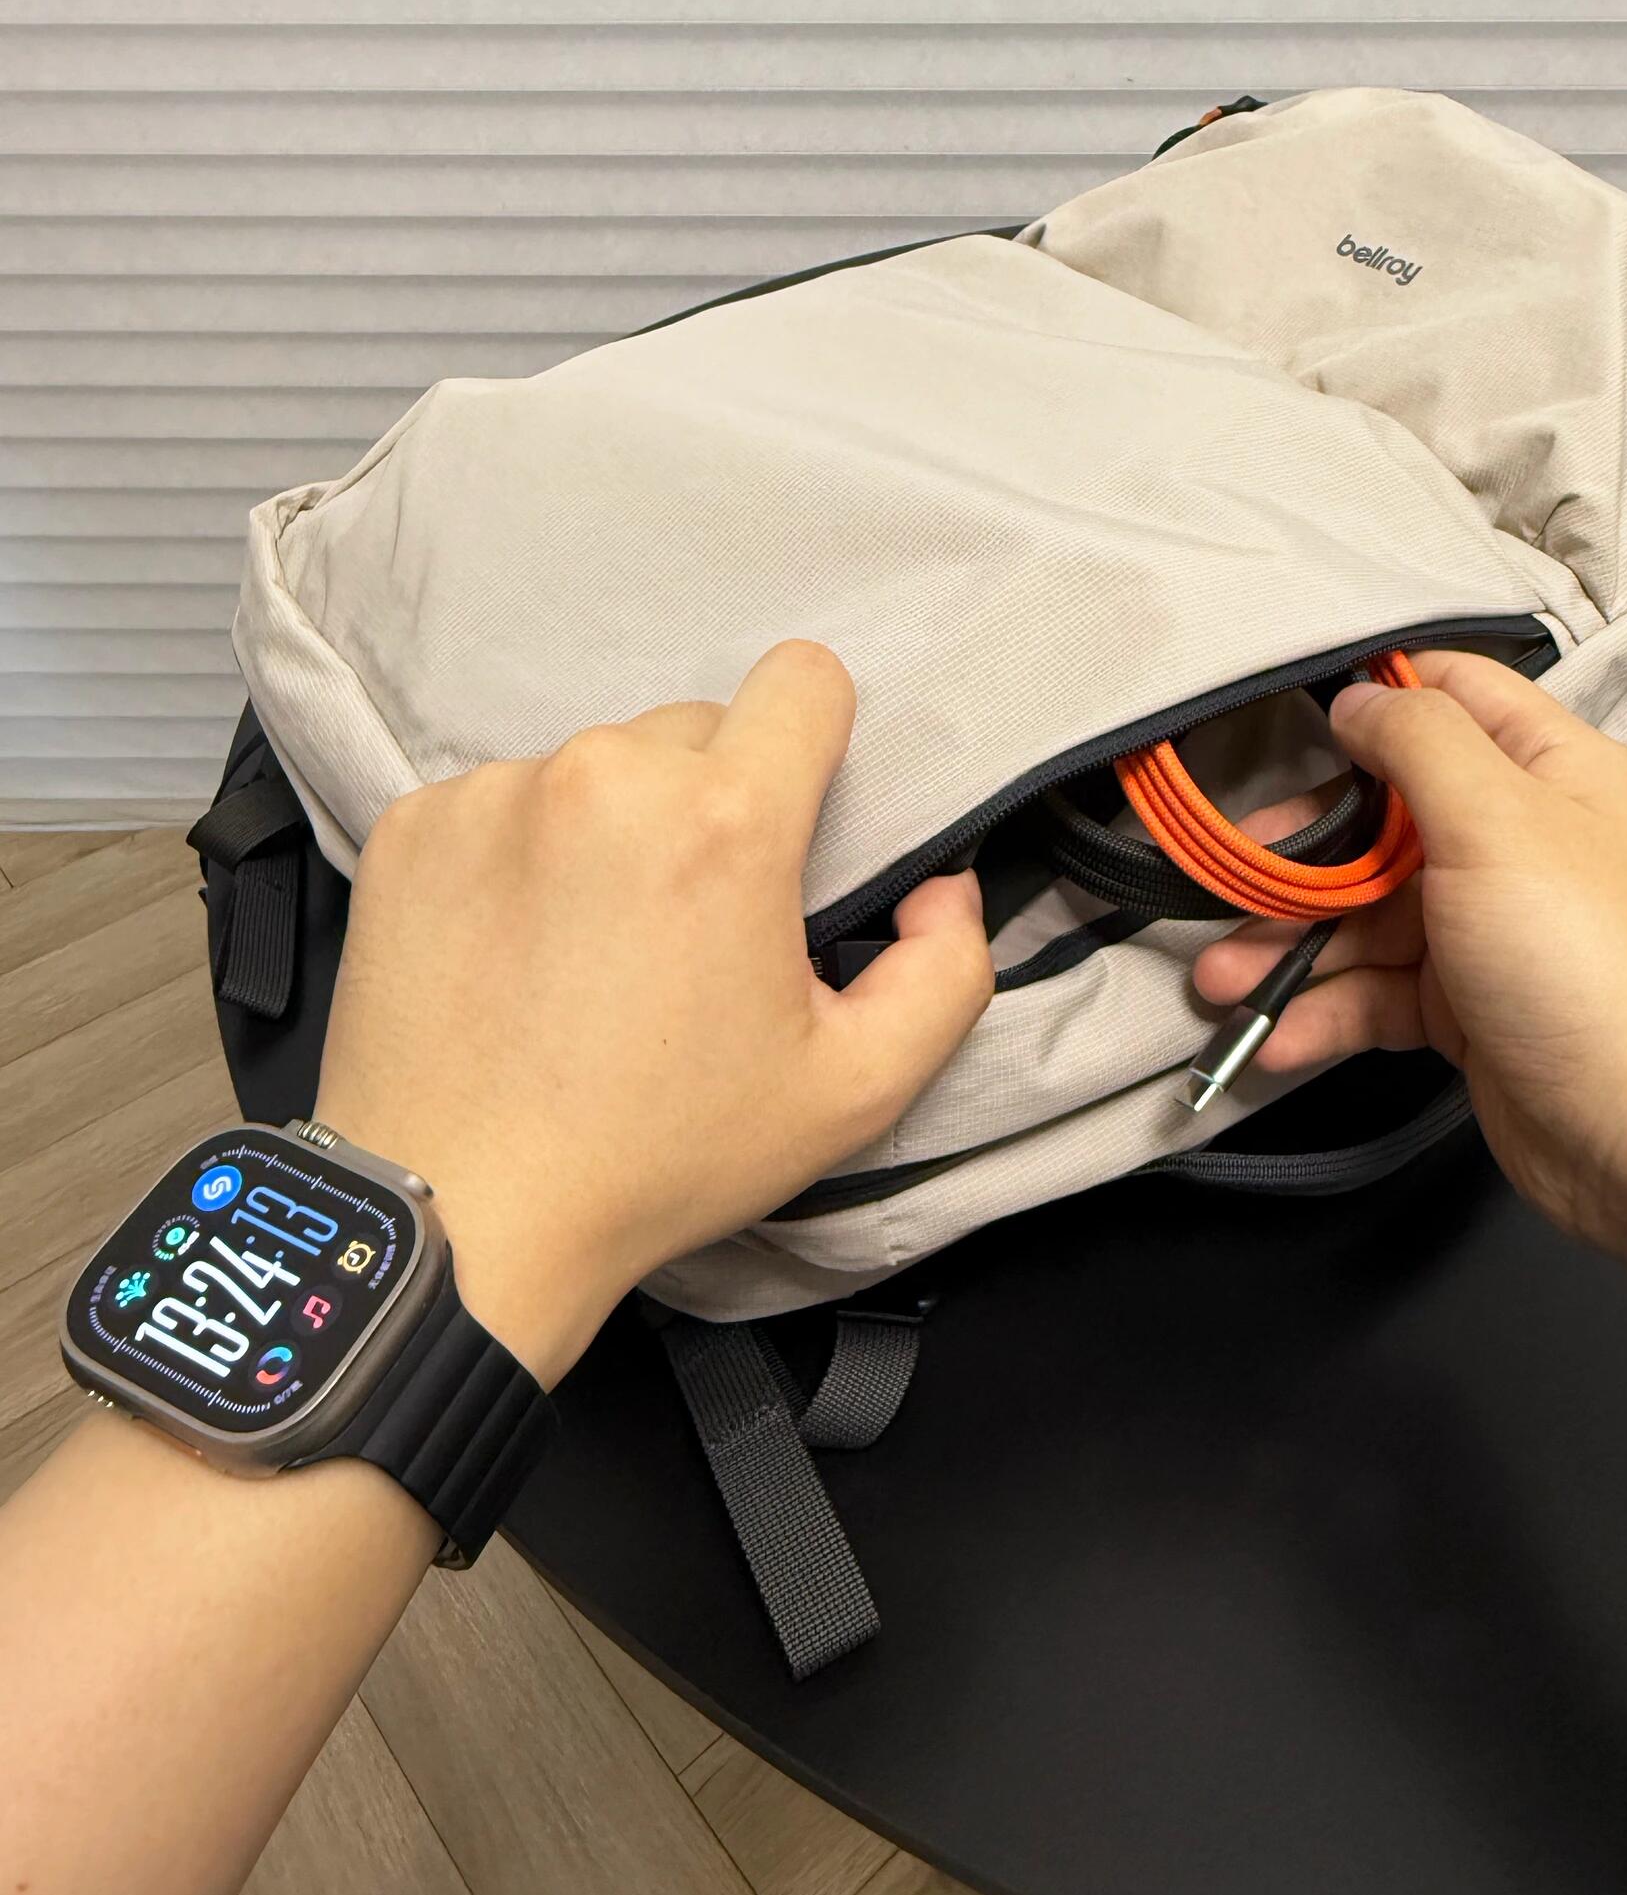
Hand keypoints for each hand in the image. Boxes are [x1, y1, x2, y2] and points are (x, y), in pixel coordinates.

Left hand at [316, 640, 992, 1382]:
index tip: (794, 822)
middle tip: (691, 925)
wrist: (461, 1216)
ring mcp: (495, 795)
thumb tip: (941, 889)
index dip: (817, 742)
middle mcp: (604, 776)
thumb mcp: (854, 1091)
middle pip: (697, 729)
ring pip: (595, 767)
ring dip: (611, 829)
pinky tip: (518, 951)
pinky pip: (500, 800)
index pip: (803, 678)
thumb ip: (946, 973)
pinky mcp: (413, 826)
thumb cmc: (660, 1157)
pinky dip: (520, 855)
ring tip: (594, 948)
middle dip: (711, 805)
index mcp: (725, 821)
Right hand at [1190, 649, 1626, 1261]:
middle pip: (1382, 818)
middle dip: (1298, 857)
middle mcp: (1518, 839)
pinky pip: (1376, 992)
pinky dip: (1323, 1011)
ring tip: (1221, 984)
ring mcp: (1487, 927)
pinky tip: (1275, 1037)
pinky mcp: (1464, 1008)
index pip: (1453, 695)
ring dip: (1290, 948)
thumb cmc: (1576, 955)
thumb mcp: (1494, 820)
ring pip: (1365, 915)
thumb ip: (1417, 741)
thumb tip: (1355, 696)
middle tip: (1226, 884)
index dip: (1374, 701)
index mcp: (1549, 769)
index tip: (1289, 728)